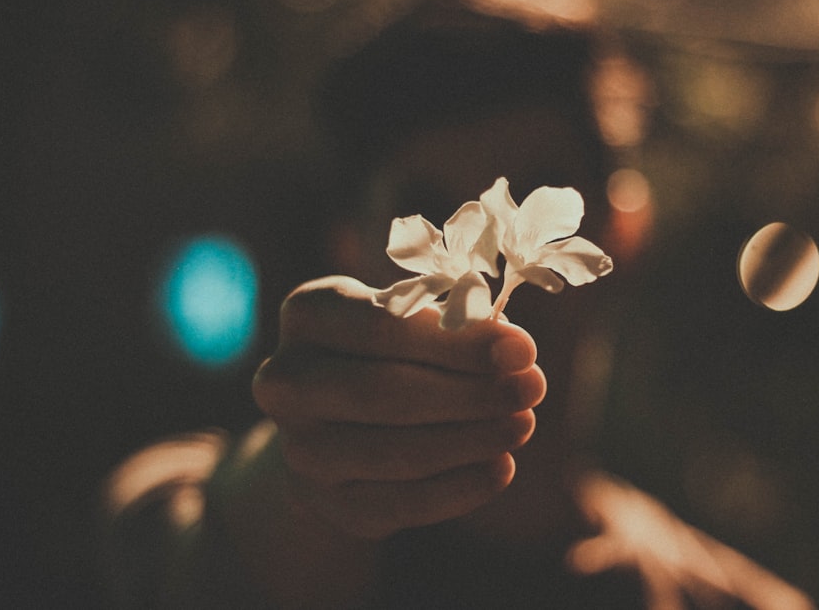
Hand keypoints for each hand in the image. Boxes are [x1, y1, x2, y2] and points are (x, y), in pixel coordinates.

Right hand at [252, 275, 545, 539]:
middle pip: (384, 392)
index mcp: (307, 313)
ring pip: (393, 452)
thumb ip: (455, 324)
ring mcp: (298, 447)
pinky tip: (501, 467)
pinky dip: (458, 488)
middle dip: (470, 393)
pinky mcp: (321, 502)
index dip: (458, 342)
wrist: (333, 421)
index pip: (383, 326)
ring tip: (523, 424)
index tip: (522, 348)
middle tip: (533, 388)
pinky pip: (397, 504)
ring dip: (471, 440)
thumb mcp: (413, 319)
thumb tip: (512, 346)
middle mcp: (285, 380)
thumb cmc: (390, 350)